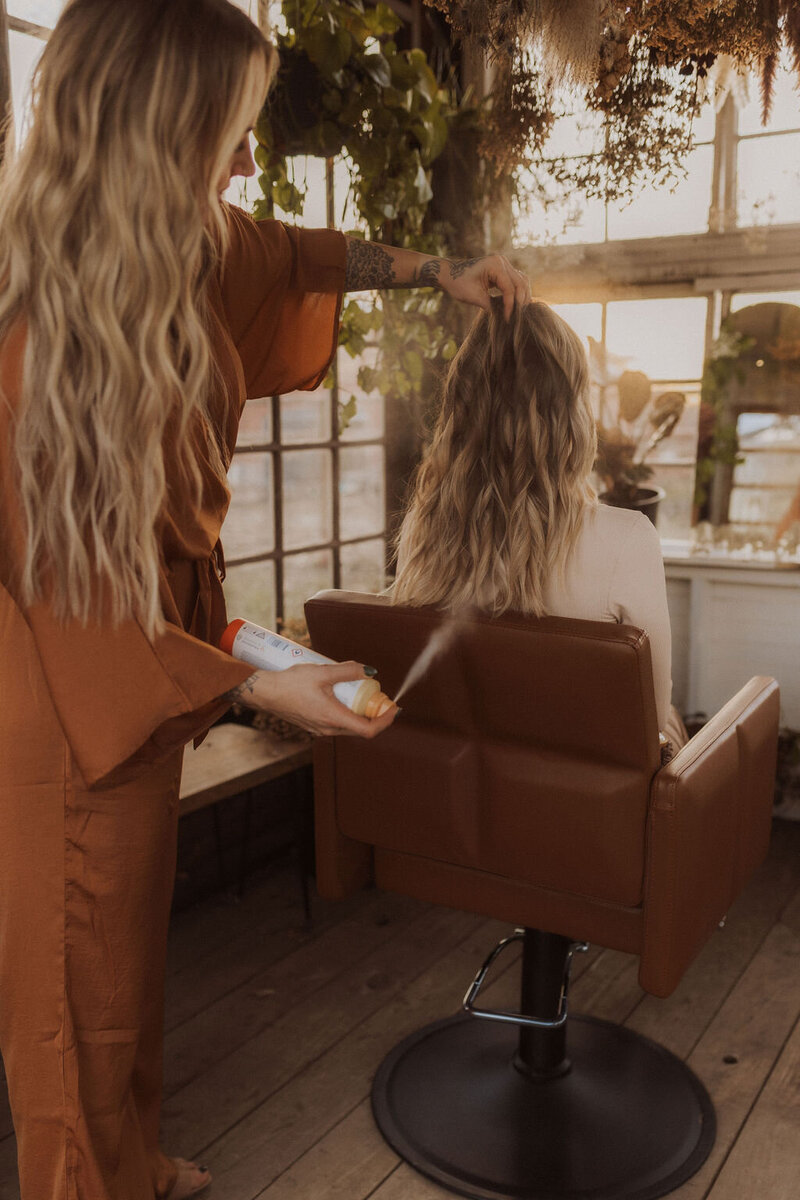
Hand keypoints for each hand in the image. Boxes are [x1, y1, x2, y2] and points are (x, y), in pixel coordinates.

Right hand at [240, 662, 397, 738]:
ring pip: (348, 726)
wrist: (264, 693)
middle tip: (381, 697)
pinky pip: (337, 723)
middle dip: (375, 714)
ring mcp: (319, 729)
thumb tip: (370, 671)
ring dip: (360, 713)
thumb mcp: (322, 672)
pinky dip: (346, 712)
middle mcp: (327, 729)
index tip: (393, 708)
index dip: (385, 721)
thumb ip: (348, 670)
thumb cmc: (290, 683)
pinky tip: (343, 695)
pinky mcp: (313, 725)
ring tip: (363, 693)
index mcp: (333, 718)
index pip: (369, 730)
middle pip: (361, 728)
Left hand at [440, 254, 530, 318]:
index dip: (510, 304)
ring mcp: (503, 264)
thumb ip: (490, 305)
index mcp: (494, 265)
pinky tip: (516, 304)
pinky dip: (518, 292)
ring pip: (521, 280)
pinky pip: (516, 280)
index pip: (509, 287)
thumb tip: (503, 316)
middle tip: (518, 316)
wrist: (449, 274)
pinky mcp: (502, 269)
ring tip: (519, 311)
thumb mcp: (472, 296)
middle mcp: (501, 261)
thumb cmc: (458, 283)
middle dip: (521, 300)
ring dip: (522, 295)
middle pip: (520, 282)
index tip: (507, 318)